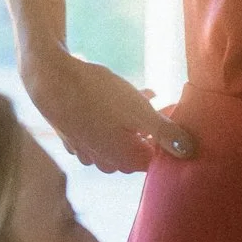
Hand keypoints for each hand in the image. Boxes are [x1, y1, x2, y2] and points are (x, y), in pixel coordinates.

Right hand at [22, 48, 196, 171]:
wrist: (49, 79)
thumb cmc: (97, 96)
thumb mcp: (140, 112)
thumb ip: (167, 133)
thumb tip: (192, 152)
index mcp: (126, 160)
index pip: (159, 160)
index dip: (171, 141)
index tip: (178, 118)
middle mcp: (106, 162)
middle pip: (140, 150)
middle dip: (155, 131)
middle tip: (165, 106)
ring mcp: (87, 151)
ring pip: (122, 138)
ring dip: (136, 120)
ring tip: (148, 96)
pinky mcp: (74, 136)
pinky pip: (103, 130)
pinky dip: (115, 116)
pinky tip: (121, 94)